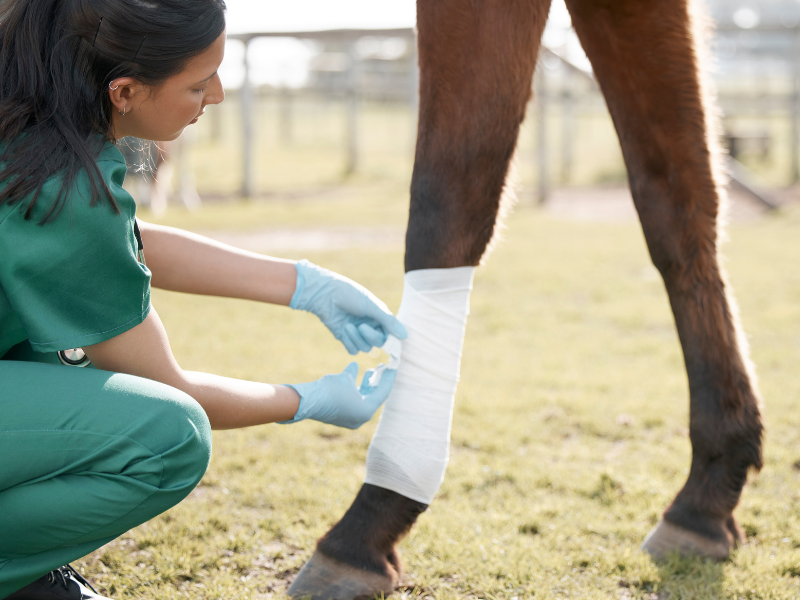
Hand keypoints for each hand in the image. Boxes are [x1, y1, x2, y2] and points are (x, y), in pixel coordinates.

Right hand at [281, 362, 396, 428]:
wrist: (307, 401)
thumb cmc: (330, 389)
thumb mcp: (346, 378)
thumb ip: (354, 373)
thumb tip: (356, 365)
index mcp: (366, 411)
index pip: (382, 393)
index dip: (388, 378)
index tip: (393, 367)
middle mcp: (360, 418)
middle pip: (374, 397)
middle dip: (377, 381)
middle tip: (382, 368)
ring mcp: (350, 418)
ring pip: (363, 399)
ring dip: (366, 385)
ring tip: (369, 371)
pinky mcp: (340, 416)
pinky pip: (352, 401)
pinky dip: (354, 390)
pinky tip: (353, 376)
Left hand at [290, 260, 406, 354]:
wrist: (325, 294)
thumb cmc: (349, 295)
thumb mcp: (372, 306)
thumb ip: (388, 321)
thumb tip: (405, 336)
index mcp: (379, 317)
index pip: (391, 334)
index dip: (390, 339)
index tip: (387, 342)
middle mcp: (371, 326)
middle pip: (378, 343)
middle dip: (370, 336)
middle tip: (361, 327)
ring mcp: (358, 333)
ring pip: (365, 348)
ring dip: (357, 338)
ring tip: (348, 326)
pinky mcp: (345, 338)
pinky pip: (353, 350)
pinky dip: (349, 342)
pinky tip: (343, 330)